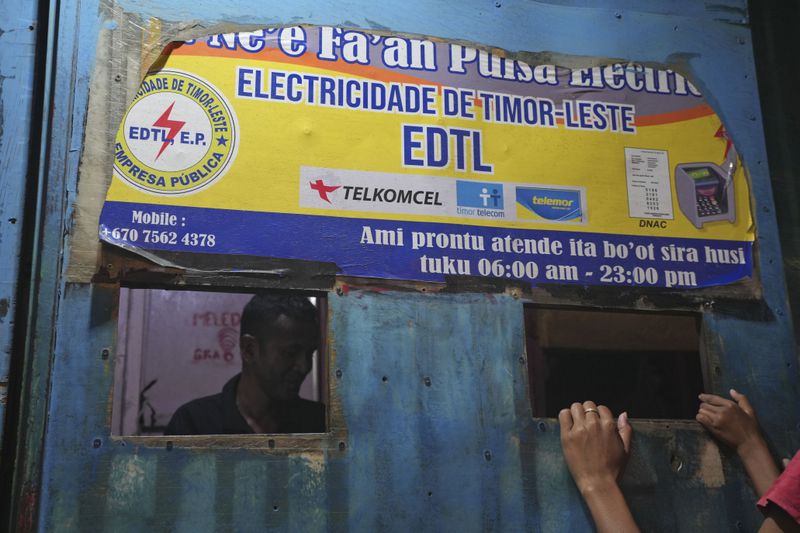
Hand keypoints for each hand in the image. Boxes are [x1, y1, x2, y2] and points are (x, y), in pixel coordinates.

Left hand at [560, 401, 638, 532]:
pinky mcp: (566, 435)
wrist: (597, 482)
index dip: (599, 414)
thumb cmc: (613, 467)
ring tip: (576, 422)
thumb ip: (625, 430)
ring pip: (575, 407)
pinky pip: (563, 415)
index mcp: (608, 426)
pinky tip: (568, 423)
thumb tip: (623, 414)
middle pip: (587, 405)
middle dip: (587, 412)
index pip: (601, 408)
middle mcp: (593, 424)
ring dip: (576, 412)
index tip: (596, 422)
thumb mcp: (626, 449)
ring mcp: (579, 429)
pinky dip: (565, 416)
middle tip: (585, 422)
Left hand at [696, 389, 761, 453]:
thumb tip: (731, 390)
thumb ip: (741, 399)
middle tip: (708, 410)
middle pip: (705, 404)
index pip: (713, 398)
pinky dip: (700, 418)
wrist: (749, 443)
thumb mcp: (750, 410)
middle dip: (705, 406)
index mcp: (731, 405)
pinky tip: (704, 420)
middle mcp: (722, 411)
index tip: (700, 397)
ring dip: (702, 412)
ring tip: (706, 415)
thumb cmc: (751, 427)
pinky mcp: (713, 428)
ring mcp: (716, 420)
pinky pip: (701, 419)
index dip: (705, 397)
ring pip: (702, 411)